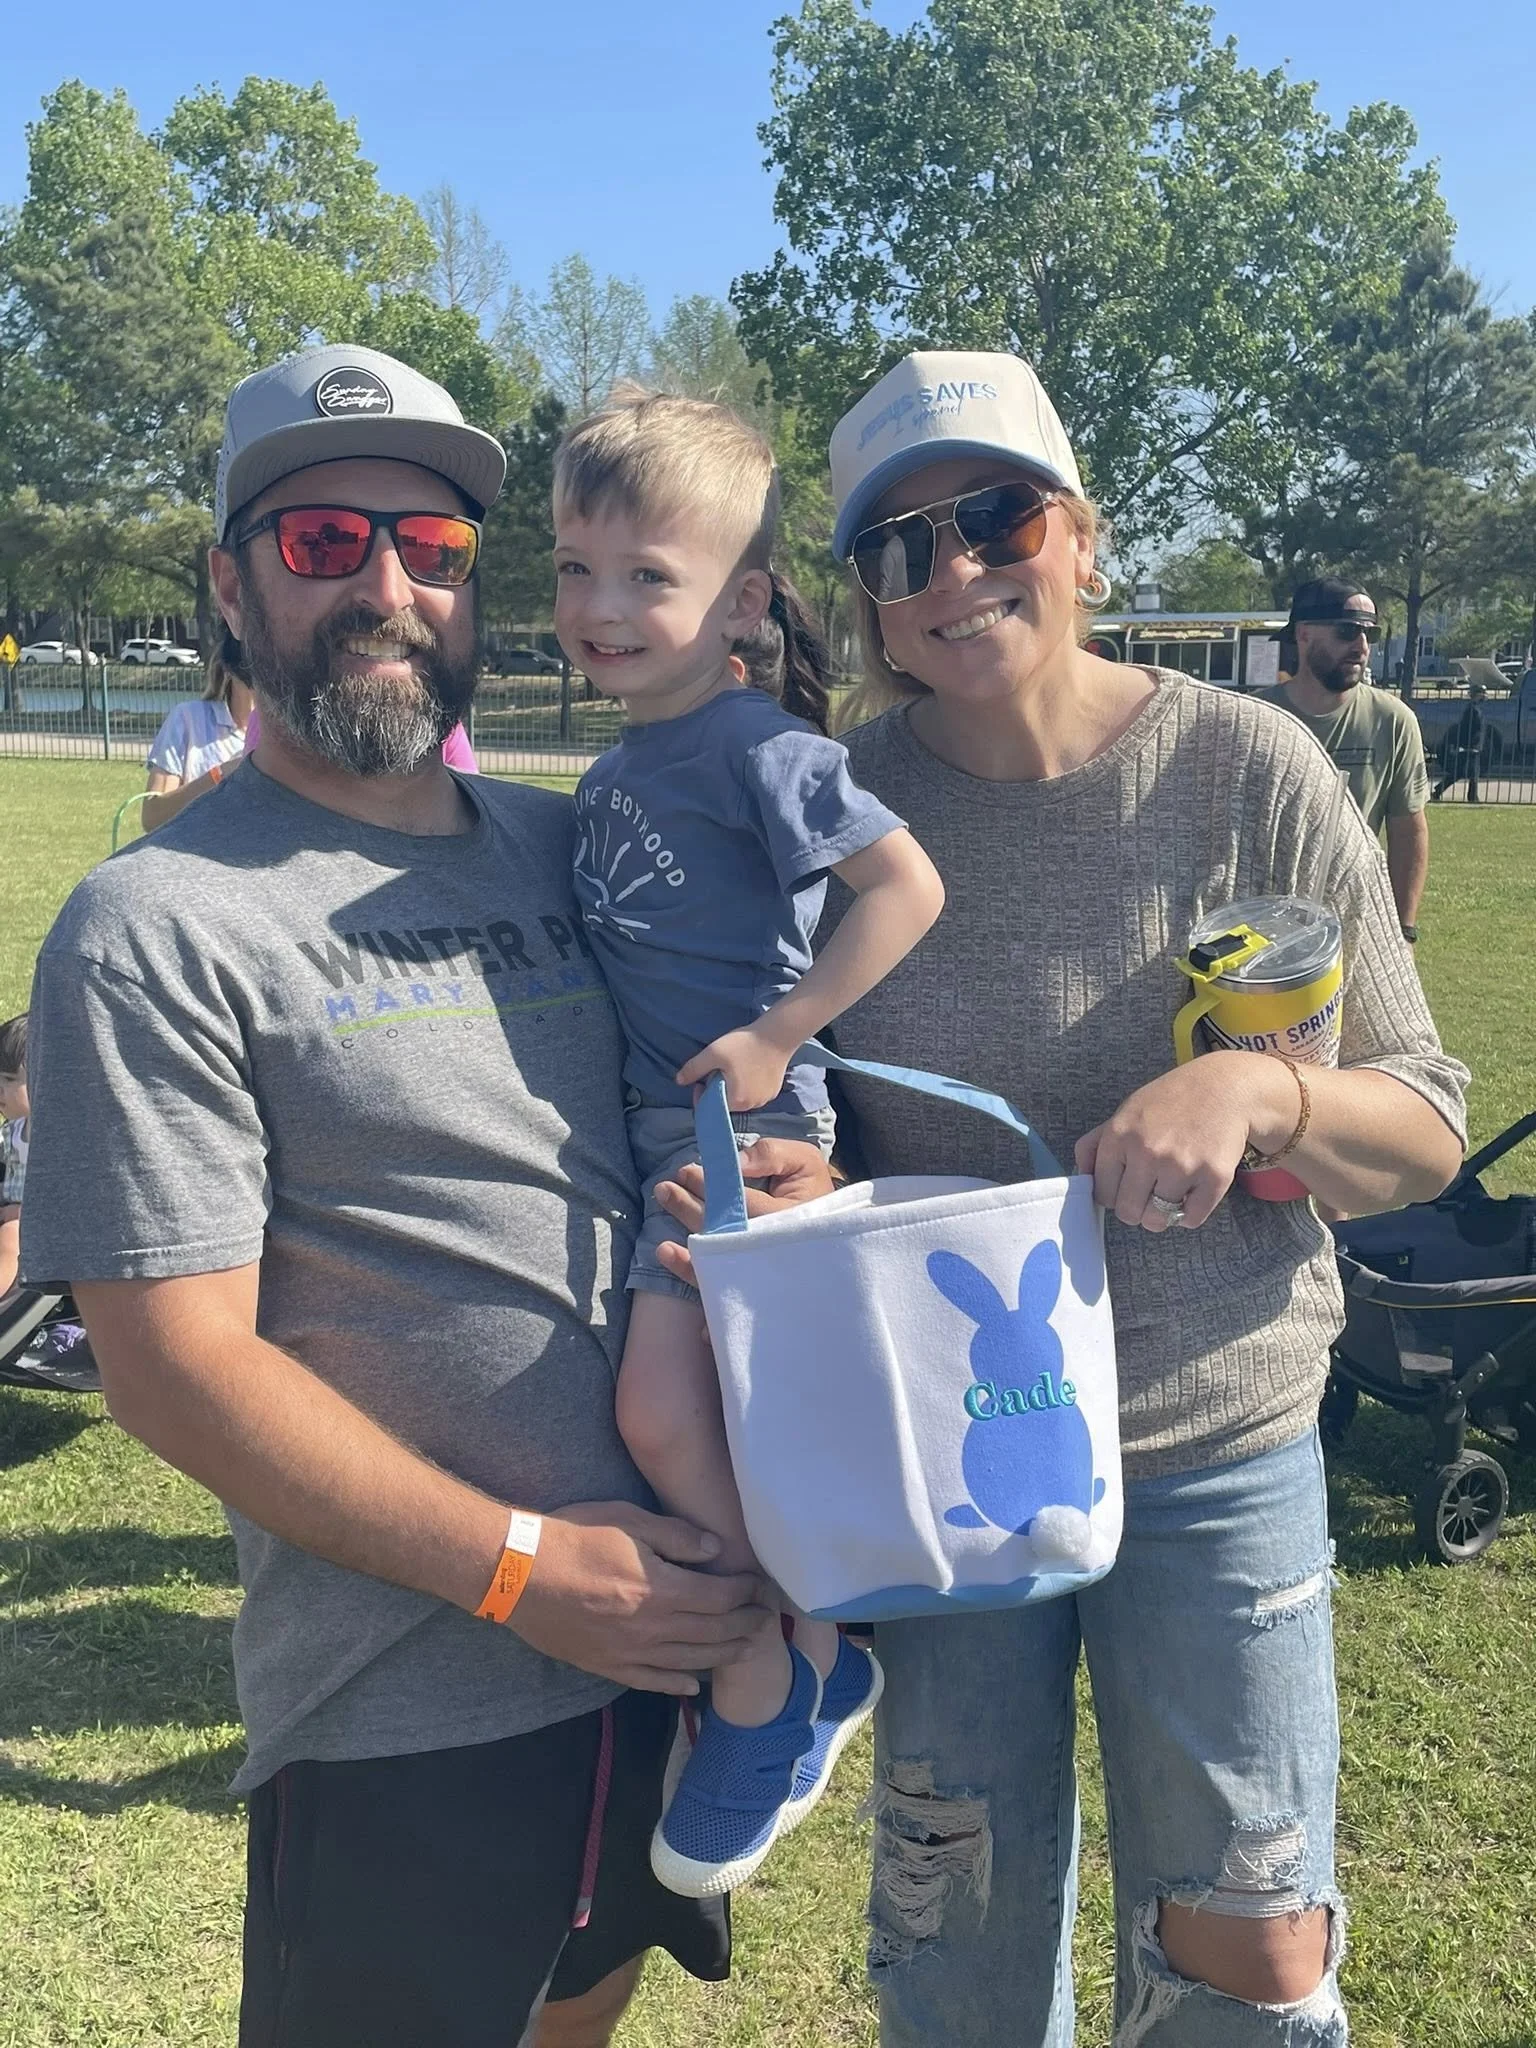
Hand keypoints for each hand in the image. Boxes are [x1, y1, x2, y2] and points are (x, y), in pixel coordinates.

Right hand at [509, 1500, 774, 1694]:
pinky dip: (678, 1685)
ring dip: (723, 1655)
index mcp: (662, 1590)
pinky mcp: (607, 1665)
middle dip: (745, 1625)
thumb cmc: (574, 1537)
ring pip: (690, 1661)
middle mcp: (653, 1628)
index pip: (720, 1597)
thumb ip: (676, 1537)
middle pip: (713, 1632)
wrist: (518, 1574)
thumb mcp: (629, 1520)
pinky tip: (694, 1685)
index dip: (746, 1592)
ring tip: (747, 1650)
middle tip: (766, 1620)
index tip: (761, 1586)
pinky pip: (651, 1681)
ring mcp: (630, 1652)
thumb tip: (716, 1549)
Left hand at [655, 1138, 835, 1283]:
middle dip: (689, 1209)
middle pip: (724, 1233)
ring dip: (686, 1254)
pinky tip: (670, 1260)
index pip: (741, 1202)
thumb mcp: (804, 1162)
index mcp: (788, 1218)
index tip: (686, 1171)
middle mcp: (770, 1250)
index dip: (710, 1186)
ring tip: (662, 1234)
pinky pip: (720, 1292)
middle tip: (664, 1189)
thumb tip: (736, 1161)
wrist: (835, 1235)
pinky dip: (694, 1282)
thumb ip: (772, 1154)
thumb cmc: (813, 1193)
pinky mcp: (751, 1287)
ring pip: (718, 1265)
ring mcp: (760, 1272)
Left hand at [676, 1023, 792, 1110]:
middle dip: (716, 1090)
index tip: (698, 1079)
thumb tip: (679, 1081)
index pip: (710, 1107)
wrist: (779, 1034)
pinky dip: (745, 1085)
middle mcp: (752, 1105)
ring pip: (739, 1098)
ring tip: (731, 1068)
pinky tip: (745, 1068)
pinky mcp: (773, 1091)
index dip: (700, 1094)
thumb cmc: (745, 1044)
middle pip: (725, 1103)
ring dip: (731, 1087)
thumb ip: (694, 1068)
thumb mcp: (713, 1053)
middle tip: (716, 1069)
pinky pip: (752, 1093)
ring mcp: (765, 1099)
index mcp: (736, 1100)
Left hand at [1074, 1051, 1291, 1232]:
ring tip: (1170, 1192)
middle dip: (1136, 1209)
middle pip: (1128, 1212)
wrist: (1224, 1089)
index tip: (1126, 1186)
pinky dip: (1189, 1215)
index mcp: (1119, 1136)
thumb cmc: (1169, 1102)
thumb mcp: (1125, 1112)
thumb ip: (1095, 1144)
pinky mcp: (1213, 1178)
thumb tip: (1080, 1178)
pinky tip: (1190, 1194)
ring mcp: (1181, 1167)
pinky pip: (1191, 1220)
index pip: (1103, 1194)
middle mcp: (1147, 1152)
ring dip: (1162, 1213)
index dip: (1113, 1195)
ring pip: (1158, 1220)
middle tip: (1148, 1193)